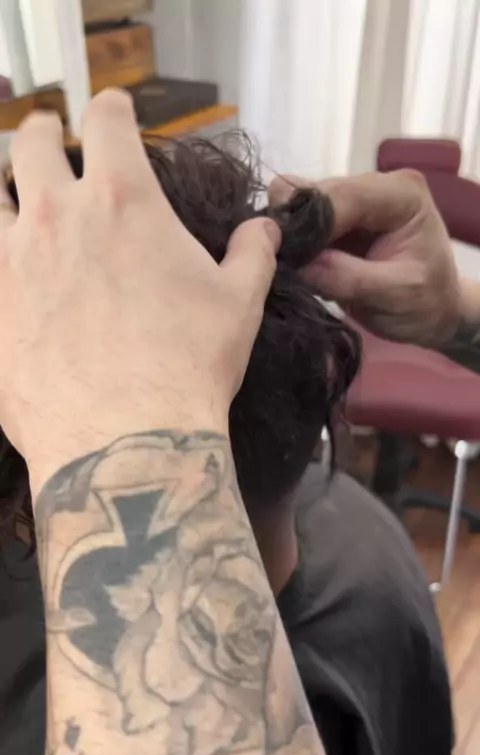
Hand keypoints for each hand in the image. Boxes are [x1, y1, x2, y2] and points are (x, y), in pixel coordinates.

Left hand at [0, 90, 279, 490]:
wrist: (125, 440)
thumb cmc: (190, 366)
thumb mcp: (239, 305)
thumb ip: (251, 256)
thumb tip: (265, 230)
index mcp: (122, 199)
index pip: (107, 121)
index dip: (113, 107)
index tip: (116, 110)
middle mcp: (57, 215)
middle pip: (34, 144)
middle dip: (45, 130)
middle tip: (50, 133)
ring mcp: (11, 261)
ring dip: (6, 188)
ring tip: (14, 197)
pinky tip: (9, 268)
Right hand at [269, 169, 463, 345]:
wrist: (432, 312)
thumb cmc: (425, 303)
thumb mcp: (396, 295)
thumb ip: (349, 277)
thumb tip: (299, 264)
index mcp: (400, 194)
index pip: (338, 196)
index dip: (306, 224)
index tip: (285, 259)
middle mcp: (373, 185)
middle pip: (311, 193)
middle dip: (294, 230)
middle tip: (287, 270)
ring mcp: (352, 199)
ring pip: (297, 204)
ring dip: (291, 239)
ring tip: (294, 271)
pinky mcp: (334, 217)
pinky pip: (298, 221)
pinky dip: (293, 245)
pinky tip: (300, 268)